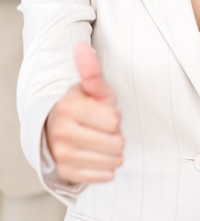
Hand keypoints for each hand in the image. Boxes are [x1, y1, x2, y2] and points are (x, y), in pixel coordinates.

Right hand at [45, 43, 123, 183]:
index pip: (114, 120)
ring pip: (110, 160)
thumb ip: (92, 71)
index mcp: (69, 106)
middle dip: (116, 136)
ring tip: (103, 141)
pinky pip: (102, 176)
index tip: (105, 112)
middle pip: (115, 142)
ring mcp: (62, 153)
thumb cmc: (86, 105)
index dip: (116, 116)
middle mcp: (61, 130)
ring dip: (113, 152)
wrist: (62, 128)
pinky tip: (101, 156)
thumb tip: (83, 46)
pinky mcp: (66, 171)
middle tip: (105, 129)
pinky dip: (107, 168)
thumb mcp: (93, 88)